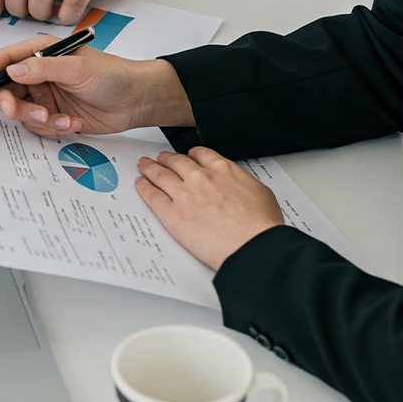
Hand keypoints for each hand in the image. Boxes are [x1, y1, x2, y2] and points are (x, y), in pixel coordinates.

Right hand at [0, 38, 193, 137]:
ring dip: (40, 120)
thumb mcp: (77, 68)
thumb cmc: (111, 74)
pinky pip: (39, 127)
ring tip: (65, 120)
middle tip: (32, 113)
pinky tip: (74, 124)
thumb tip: (12, 71)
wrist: (138, 101)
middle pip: (7, 90)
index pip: (5, 58)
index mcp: (41, 51)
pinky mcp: (55, 116)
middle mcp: (38, 73)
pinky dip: (54, 129)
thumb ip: (43, 67)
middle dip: (15, 105)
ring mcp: (46, 95)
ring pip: (22, 112)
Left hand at [135, 147, 283, 270]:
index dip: (190, 155)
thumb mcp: (260, 192)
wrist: (253, 248)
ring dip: (150, 168)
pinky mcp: (173, 214)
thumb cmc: (262, 226)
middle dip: (167, 159)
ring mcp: (184, 195)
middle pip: (176, 161)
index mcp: (222, 169)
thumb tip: (237, 183)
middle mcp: (200, 177)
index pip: (200, 154)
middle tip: (160, 158)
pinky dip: (144, 187)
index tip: (187, 156)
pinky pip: (153, 196)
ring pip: (160, 174)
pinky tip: (140, 184)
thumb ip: (242, 181)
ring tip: (144, 165)